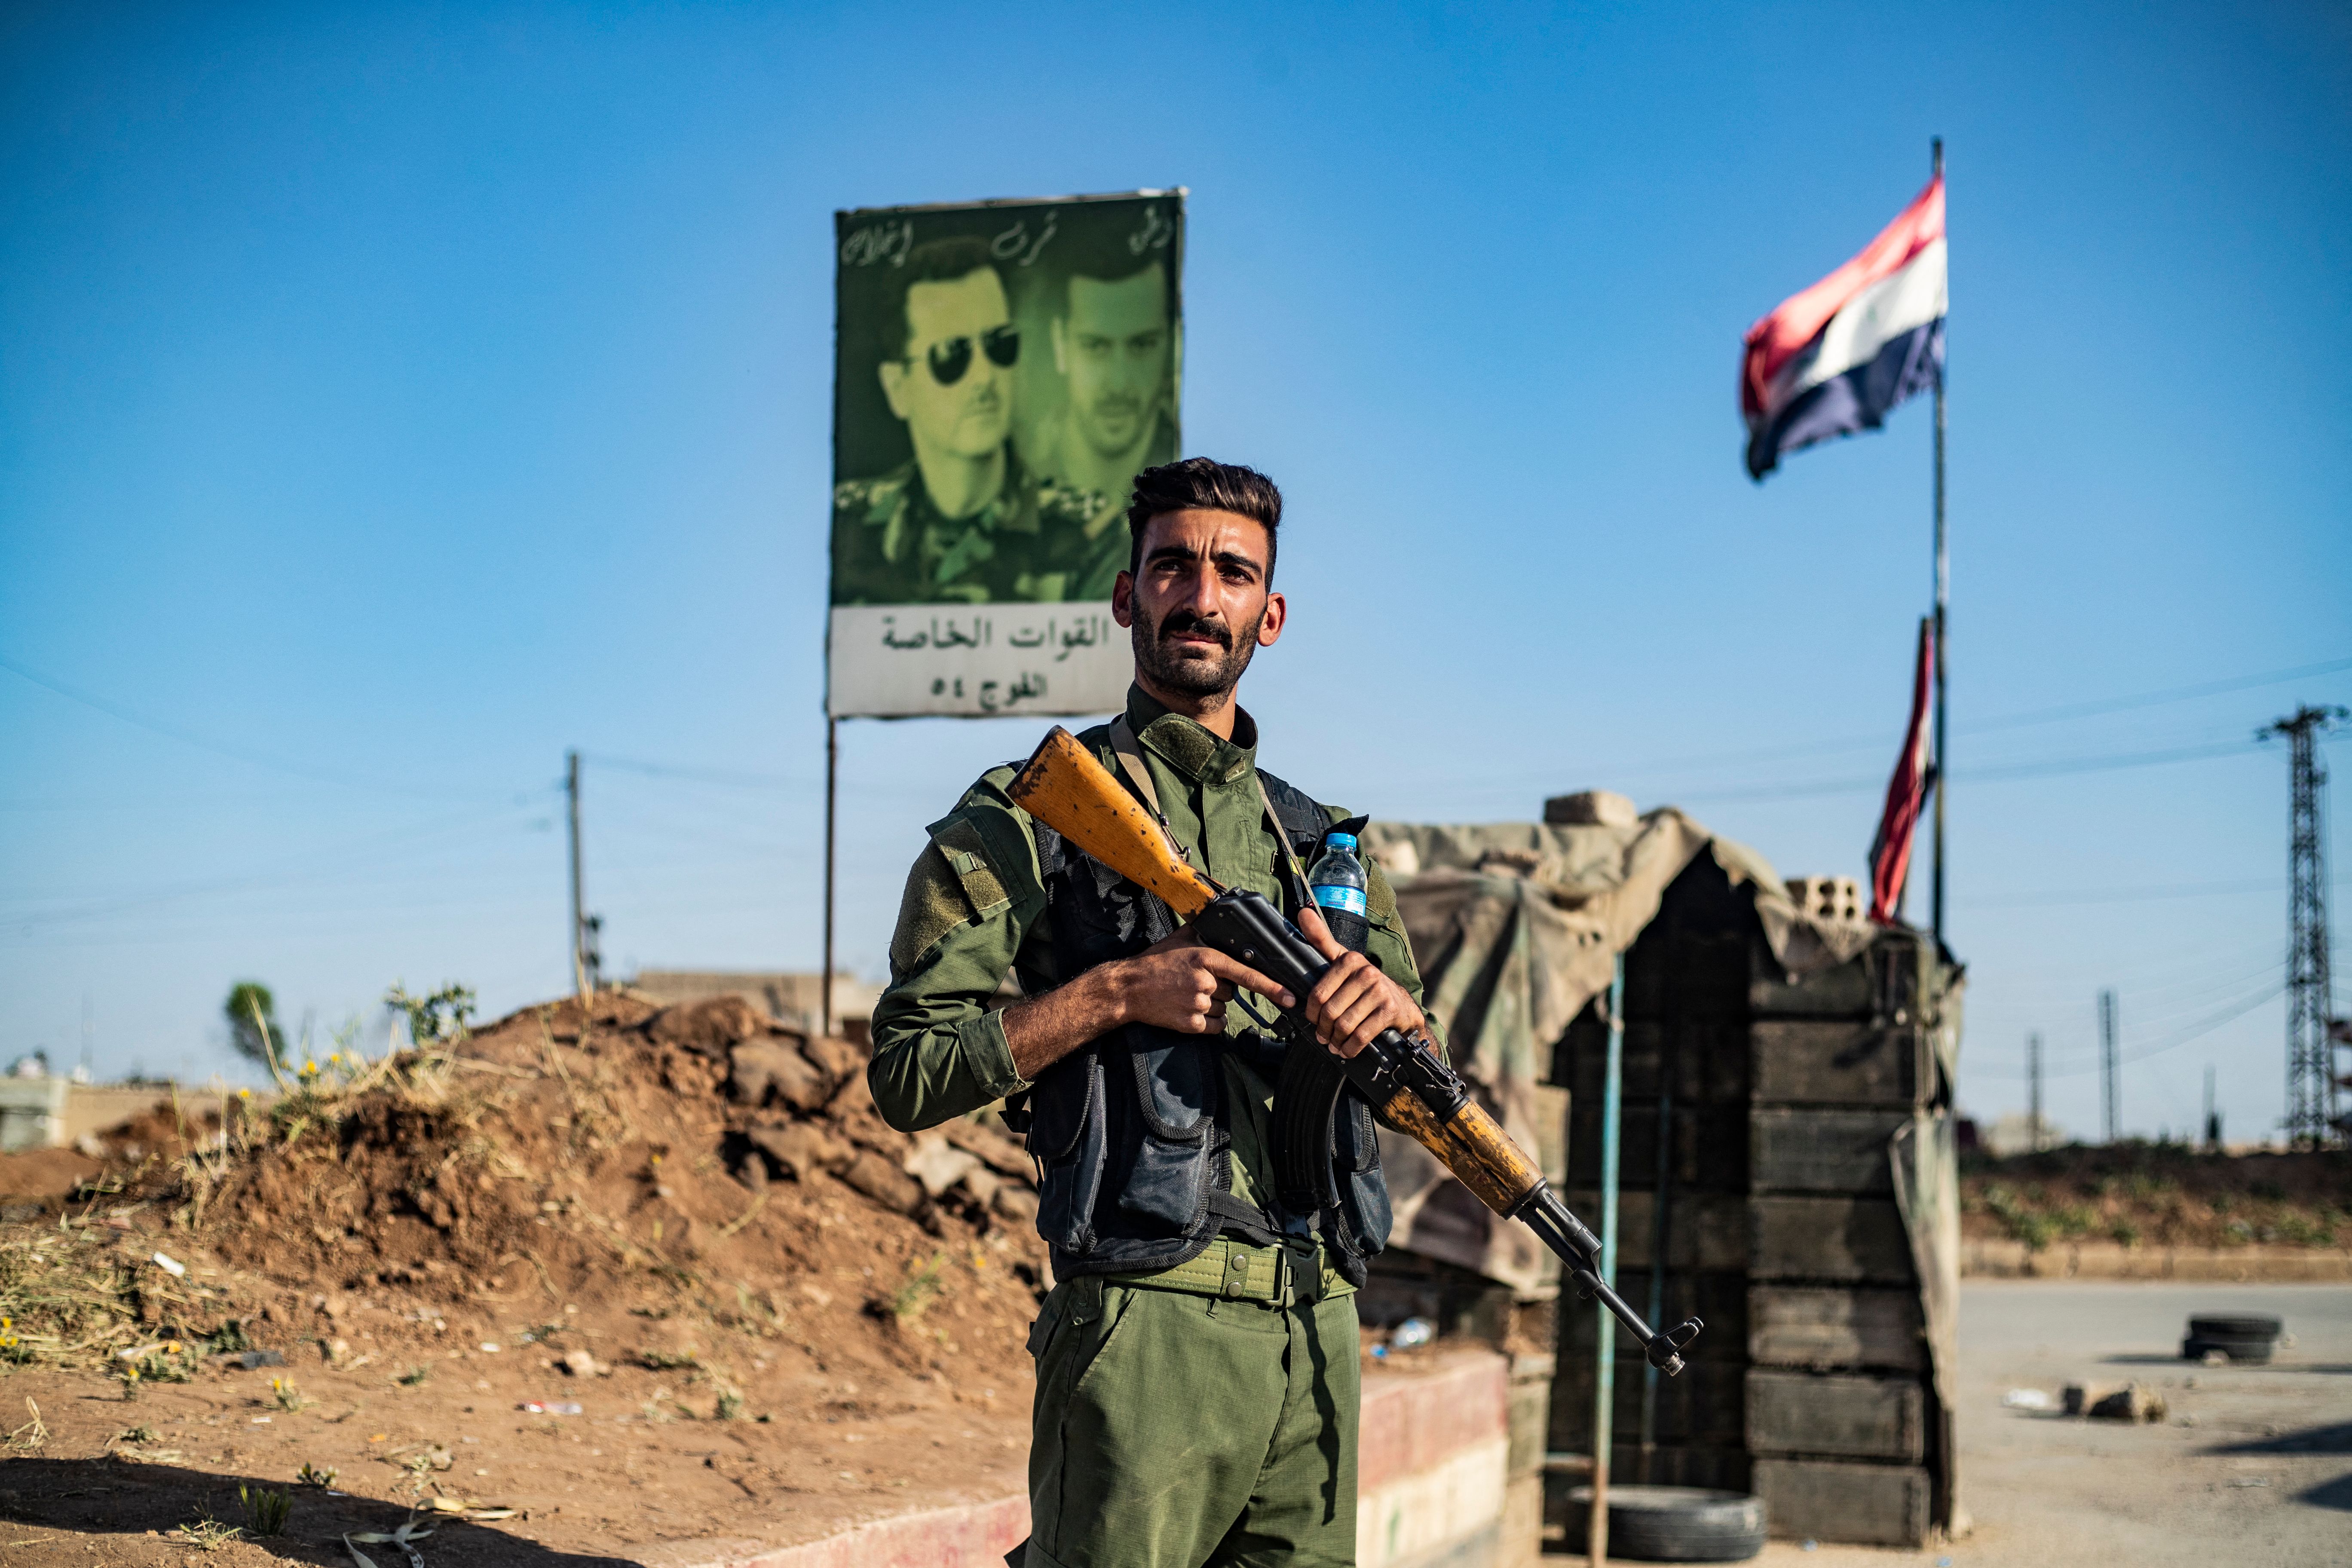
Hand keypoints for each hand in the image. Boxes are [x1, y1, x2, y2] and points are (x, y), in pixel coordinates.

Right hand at [1110, 928, 1295, 1036]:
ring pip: (1223, 1010)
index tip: (1289, 996)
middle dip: (1220, 989)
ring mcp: (1198, 1005)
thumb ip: (1205, 930)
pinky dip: (1208, 1022)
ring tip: (1187, 995)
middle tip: (1195, 983)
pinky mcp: (1191, 1025)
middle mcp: (1205, 982)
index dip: (1271, 986)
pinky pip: (1215, 1027)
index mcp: (1207, 959)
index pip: (1246, 974)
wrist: (1129, 988)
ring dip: (1212, 1006)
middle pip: (1232, 992)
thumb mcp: (1180, 939)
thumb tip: (1221, 916)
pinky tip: (1189, 1010)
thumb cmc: (1155, 962)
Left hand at [1295, 902, 1425, 1057]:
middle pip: (1330, 1011)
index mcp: (1350, 960)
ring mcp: (1380, 992)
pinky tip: (1347, 1050)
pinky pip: (1361, 1036)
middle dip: (1324, 1030)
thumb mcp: (1343, 961)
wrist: (1403, 1007)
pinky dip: (1351, 1048)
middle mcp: (1366, 972)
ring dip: (1336, 1041)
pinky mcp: (1390, 1011)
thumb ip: (1322, 941)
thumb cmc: (1365, 987)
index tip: (1313, 1021)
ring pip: (1344, 1025)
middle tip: (1323, 1037)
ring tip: (1334, 1044)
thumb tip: (1303, 911)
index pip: (1318, 994)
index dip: (1311, 1013)